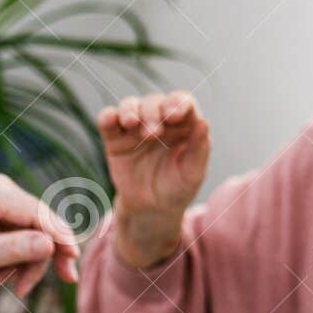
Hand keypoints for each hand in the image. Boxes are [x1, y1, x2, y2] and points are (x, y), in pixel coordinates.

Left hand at [0, 174, 78, 312]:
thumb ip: (13, 250)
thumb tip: (51, 245)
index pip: (38, 213)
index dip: (60, 235)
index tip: (74, 257)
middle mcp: (4, 191)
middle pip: (43, 224)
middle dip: (47, 255)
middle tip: (68, 280)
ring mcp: (7, 203)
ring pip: (38, 236)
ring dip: (29, 264)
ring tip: (13, 288)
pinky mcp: (7, 217)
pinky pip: (27, 240)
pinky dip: (20, 262)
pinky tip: (3, 279)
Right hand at [98, 90, 210, 266]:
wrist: (151, 210)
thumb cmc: (177, 189)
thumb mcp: (192, 173)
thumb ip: (199, 149)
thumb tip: (204, 122)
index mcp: (183, 124)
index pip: (182, 102)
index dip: (178, 103)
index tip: (175, 115)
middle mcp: (159, 120)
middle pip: (154, 102)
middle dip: (152, 113)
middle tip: (153, 134)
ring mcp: (135, 128)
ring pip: (130, 105)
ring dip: (130, 110)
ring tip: (132, 123)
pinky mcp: (115, 138)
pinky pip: (108, 120)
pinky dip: (108, 116)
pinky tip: (110, 120)